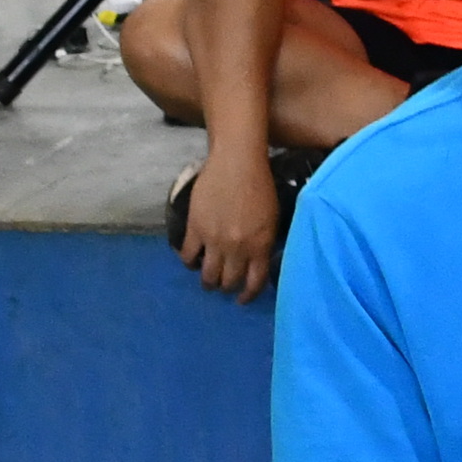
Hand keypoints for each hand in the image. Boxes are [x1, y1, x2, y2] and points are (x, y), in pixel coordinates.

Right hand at [178, 144, 284, 301]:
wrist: (237, 162)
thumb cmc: (260, 185)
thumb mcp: (273, 218)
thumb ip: (264, 242)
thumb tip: (257, 260)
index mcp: (260, 246)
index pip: (254, 282)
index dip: (247, 295)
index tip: (242, 299)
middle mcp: (238, 248)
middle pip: (228, 281)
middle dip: (225, 287)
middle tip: (222, 285)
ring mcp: (215, 240)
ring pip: (207, 274)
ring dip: (206, 280)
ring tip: (205, 279)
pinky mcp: (196, 228)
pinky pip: (188, 255)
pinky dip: (188, 261)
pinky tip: (190, 260)